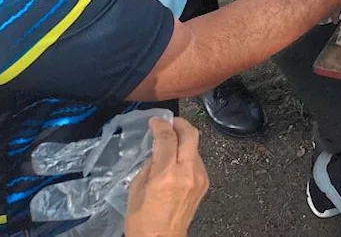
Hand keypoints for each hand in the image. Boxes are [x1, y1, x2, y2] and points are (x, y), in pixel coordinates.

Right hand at [124, 117, 207, 236]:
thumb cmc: (142, 220)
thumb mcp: (136, 190)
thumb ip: (149, 165)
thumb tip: (157, 150)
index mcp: (166, 175)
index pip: (167, 138)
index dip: (160, 125)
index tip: (154, 121)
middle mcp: (187, 173)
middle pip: (191, 134)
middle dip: (180, 123)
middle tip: (169, 123)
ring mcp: (199, 177)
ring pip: (196, 146)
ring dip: (184, 140)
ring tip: (171, 143)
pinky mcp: (205, 183)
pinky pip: (197, 160)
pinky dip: (187, 155)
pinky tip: (177, 161)